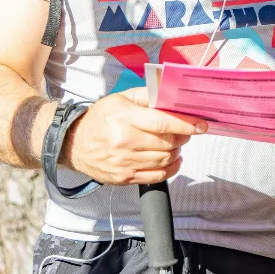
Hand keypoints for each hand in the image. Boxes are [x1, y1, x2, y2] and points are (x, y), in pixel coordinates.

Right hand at [62, 88, 207, 185]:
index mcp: (125, 118)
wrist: (73, 144)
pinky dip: (171, 168)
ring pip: (165, 159)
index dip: (185, 124)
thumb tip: (173, 95)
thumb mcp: (121, 98)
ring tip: (175, 143)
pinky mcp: (125, 178)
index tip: (201, 124)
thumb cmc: (100, 118)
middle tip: (186, 131)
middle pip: (167, 143)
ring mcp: (124, 163)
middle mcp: (124, 142)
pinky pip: (157, 176)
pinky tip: (172, 159)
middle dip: (183, 137)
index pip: (162, 123)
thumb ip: (148, 95)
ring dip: (177, 151)